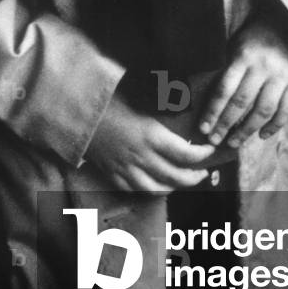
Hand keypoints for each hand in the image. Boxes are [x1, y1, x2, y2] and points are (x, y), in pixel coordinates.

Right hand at [87, 91, 214, 193]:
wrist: (76, 113)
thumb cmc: (109, 99)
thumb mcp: (140, 97)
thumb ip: (161, 103)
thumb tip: (182, 99)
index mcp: (151, 135)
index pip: (186, 154)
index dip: (203, 156)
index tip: (210, 150)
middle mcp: (142, 157)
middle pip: (177, 178)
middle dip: (195, 177)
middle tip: (203, 172)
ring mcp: (127, 170)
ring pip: (158, 190)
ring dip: (175, 188)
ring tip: (184, 181)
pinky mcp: (113, 176)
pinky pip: (137, 191)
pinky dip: (151, 191)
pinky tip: (158, 185)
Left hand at [198, 18, 287, 148]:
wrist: (284, 24)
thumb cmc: (249, 41)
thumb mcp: (232, 46)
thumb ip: (220, 68)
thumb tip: (191, 93)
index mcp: (243, 56)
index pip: (224, 89)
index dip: (213, 112)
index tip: (203, 129)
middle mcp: (263, 66)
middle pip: (242, 102)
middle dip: (226, 125)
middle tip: (215, 141)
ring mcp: (282, 76)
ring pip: (263, 110)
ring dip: (247, 130)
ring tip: (234, 143)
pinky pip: (285, 111)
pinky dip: (274, 126)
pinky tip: (261, 135)